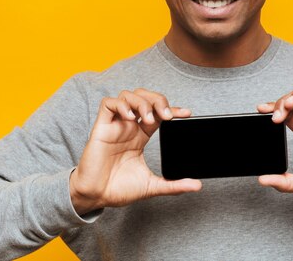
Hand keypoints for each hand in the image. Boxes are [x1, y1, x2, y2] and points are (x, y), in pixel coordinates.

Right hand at [70, 89, 201, 214]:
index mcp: (140, 136)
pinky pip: (108, 104)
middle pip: (145, 98)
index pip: (158, 113)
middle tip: (165, 115)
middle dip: (157, 101)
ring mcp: (115, 125)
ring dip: (141, 102)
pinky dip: (121, 105)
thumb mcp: (152, 186)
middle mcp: (129, 127)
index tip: (186, 113)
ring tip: (147, 118)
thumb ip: (174, 185)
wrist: (96, 197)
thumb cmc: (118, 189)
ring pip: (128, 96)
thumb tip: (196, 185)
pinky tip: (129, 117)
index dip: (172, 109)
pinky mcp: (101, 127)